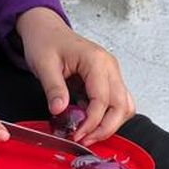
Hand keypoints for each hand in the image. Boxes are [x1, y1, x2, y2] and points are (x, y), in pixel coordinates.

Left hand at [14, 7, 134, 145]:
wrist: (46, 29)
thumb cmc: (45, 42)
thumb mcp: (44, 64)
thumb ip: (54, 88)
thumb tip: (61, 110)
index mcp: (96, 61)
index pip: (103, 100)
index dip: (91, 122)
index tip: (76, 134)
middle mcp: (110, 67)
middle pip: (122, 106)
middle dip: (105, 128)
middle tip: (84, 139)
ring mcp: (111, 73)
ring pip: (124, 106)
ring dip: (109, 124)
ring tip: (87, 134)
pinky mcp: (107, 79)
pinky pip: (116, 102)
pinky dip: (106, 116)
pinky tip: (87, 121)